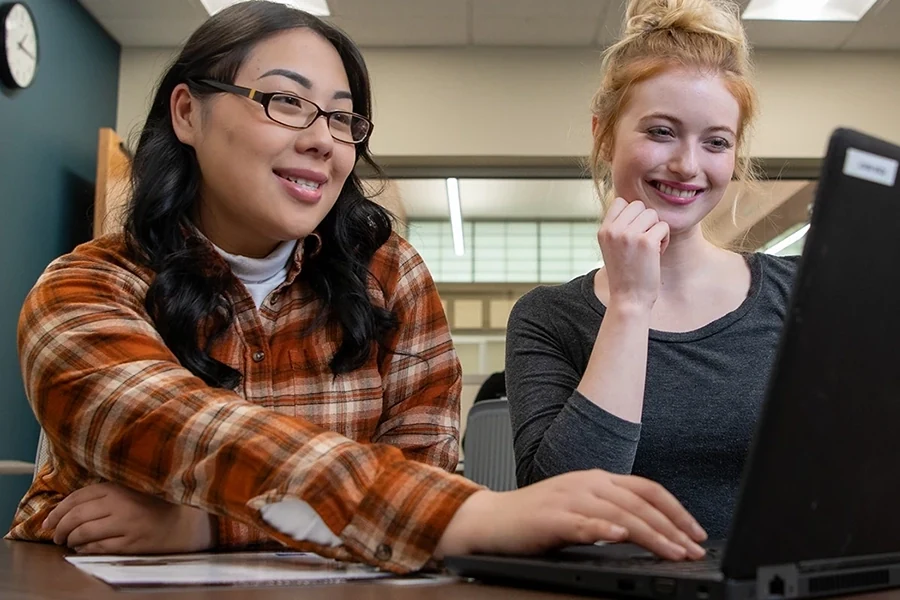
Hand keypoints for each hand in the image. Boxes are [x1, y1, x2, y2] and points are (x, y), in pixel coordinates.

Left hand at [42, 482, 214, 553]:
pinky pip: (99, 547)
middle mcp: (120, 504)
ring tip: (67, 542)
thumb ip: (106, 493)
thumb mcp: (131, 490)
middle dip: (59, 527)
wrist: (184, 521)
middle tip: (54, 535)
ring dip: (70, 539)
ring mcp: (126, 524)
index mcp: (119, 487)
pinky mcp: (131, 543)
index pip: (77, 497)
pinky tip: (82, 549)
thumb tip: (70, 507)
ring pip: (84, 533)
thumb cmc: (155, 504)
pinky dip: (85, 549)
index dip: (58, 510)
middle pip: (76, 516)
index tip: (48, 520)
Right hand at [435, 470, 705, 560]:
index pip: (648, 489)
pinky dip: (604, 528)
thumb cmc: (536, 518)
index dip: (677, 510)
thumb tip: (650, 531)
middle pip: (640, 502)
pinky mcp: (552, 517)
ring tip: (672, 552)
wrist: (491, 520)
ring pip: (620, 513)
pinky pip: (583, 522)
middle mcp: (587, 483)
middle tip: (693, 549)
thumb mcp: (581, 508)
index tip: (697, 533)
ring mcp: (569, 498)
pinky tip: (620, 536)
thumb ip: (612, 513)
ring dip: (651, 534)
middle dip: (673, 528)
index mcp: (597, 479)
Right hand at [598, 197, 669, 309]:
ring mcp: (629, 235)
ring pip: (653, 214)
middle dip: (646, 221)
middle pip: (639, 206)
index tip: (634, 232)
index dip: (633, 214)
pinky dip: (665, 239)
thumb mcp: (612, 247)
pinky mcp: (646, 242)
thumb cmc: (625, 274)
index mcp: (603, 230)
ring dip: (656, 229)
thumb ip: (618, 227)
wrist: (629, 299)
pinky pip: (664, 227)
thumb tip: (635, 205)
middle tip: (644, 241)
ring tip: (650, 248)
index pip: (621, 202)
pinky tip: (657, 254)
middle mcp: (613, 230)